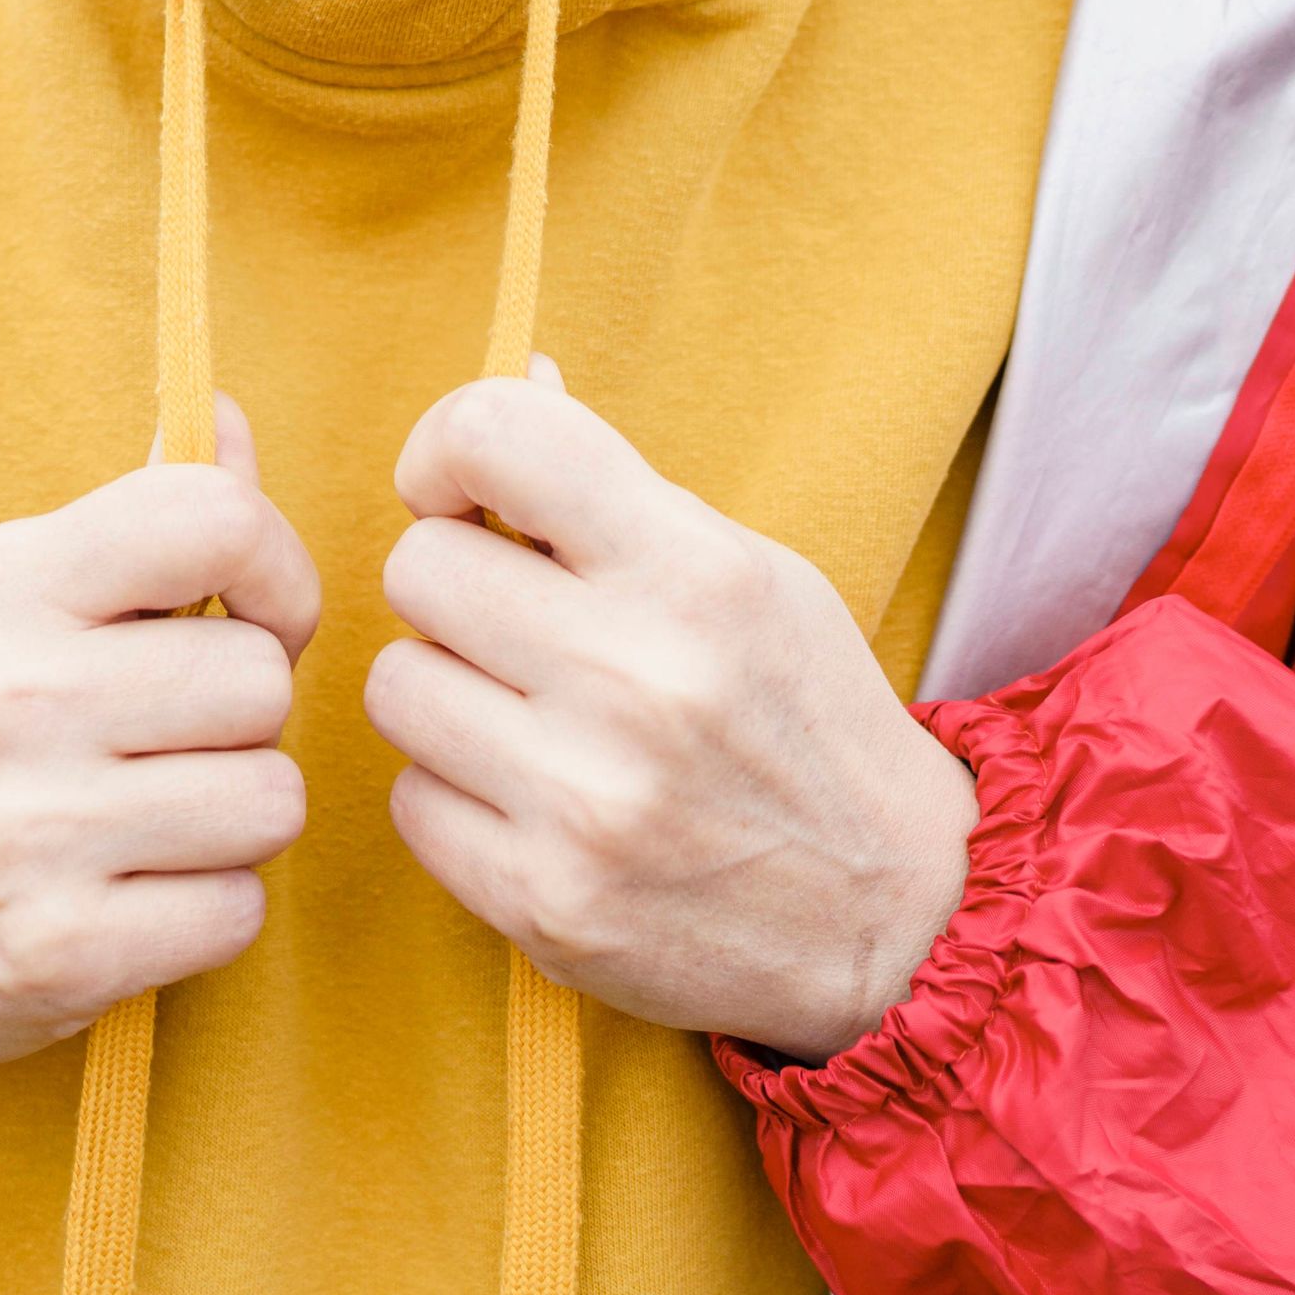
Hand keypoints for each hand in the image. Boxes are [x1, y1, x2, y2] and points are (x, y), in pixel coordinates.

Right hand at [0, 402, 322, 1154]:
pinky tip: (130, 895)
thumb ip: (127, 522)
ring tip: (148, 819)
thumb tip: (235, 426)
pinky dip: (205, 910)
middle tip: (164, 743)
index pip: (213, 519)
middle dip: (237, 719)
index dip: (276, 571)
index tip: (251, 619)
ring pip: (270, 799)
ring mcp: (32, 832)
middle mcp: (8, 698)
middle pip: (261, 679)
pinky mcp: (61, 953)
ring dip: (231, 819)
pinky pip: (239, 910)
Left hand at [366, 364, 974, 1062]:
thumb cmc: (809, 721)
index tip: (461, 491)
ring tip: (530, 718)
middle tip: (519, 626)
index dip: (446, 448)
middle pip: (417, 570)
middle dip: (458, 589)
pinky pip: (411, 802)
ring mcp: (588, 802)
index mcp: (695, 573)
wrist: (898, 918)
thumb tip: (519, 377)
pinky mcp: (547, 903)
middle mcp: (638, 682)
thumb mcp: (749, 572)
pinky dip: (457, 798)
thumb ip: (619, 487)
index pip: (494, 436)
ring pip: (396, 685)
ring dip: (448, 695)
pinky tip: (535, 802)